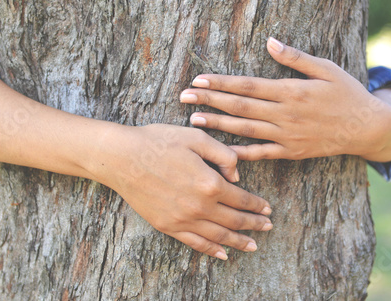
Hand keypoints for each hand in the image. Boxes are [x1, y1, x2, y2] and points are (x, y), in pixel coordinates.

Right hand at [89, 123, 272, 259]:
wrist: (122, 157)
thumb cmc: (158, 141)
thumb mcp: (196, 137)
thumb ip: (223, 155)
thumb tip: (237, 176)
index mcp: (210, 183)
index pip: (241, 199)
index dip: (257, 205)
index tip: (268, 208)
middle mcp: (200, 206)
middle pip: (234, 221)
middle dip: (254, 225)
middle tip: (268, 227)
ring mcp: (182, 219)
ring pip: (218, 236)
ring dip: (238, 242)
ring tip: (253, 245)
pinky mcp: (167, 226)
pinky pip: (195, 243)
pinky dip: (211, 250)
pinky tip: (223, 254)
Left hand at [180, 37, 390, 161]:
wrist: (367, 127)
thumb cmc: (346, 93)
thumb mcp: (326, 68)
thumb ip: (295, 57)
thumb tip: (270, 42)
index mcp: (290, 91)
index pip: (247, 86)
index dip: (221, 83)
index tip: (198, 80)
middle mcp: (284, 114)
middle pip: (240, 107)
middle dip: (210, 101)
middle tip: (184, 97)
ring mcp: (286, 135)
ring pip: (245, 130)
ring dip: (217, 125)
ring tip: (193, 120)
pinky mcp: (290, 152)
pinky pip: (261, 153)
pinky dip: (240, 154)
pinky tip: (220, 152)